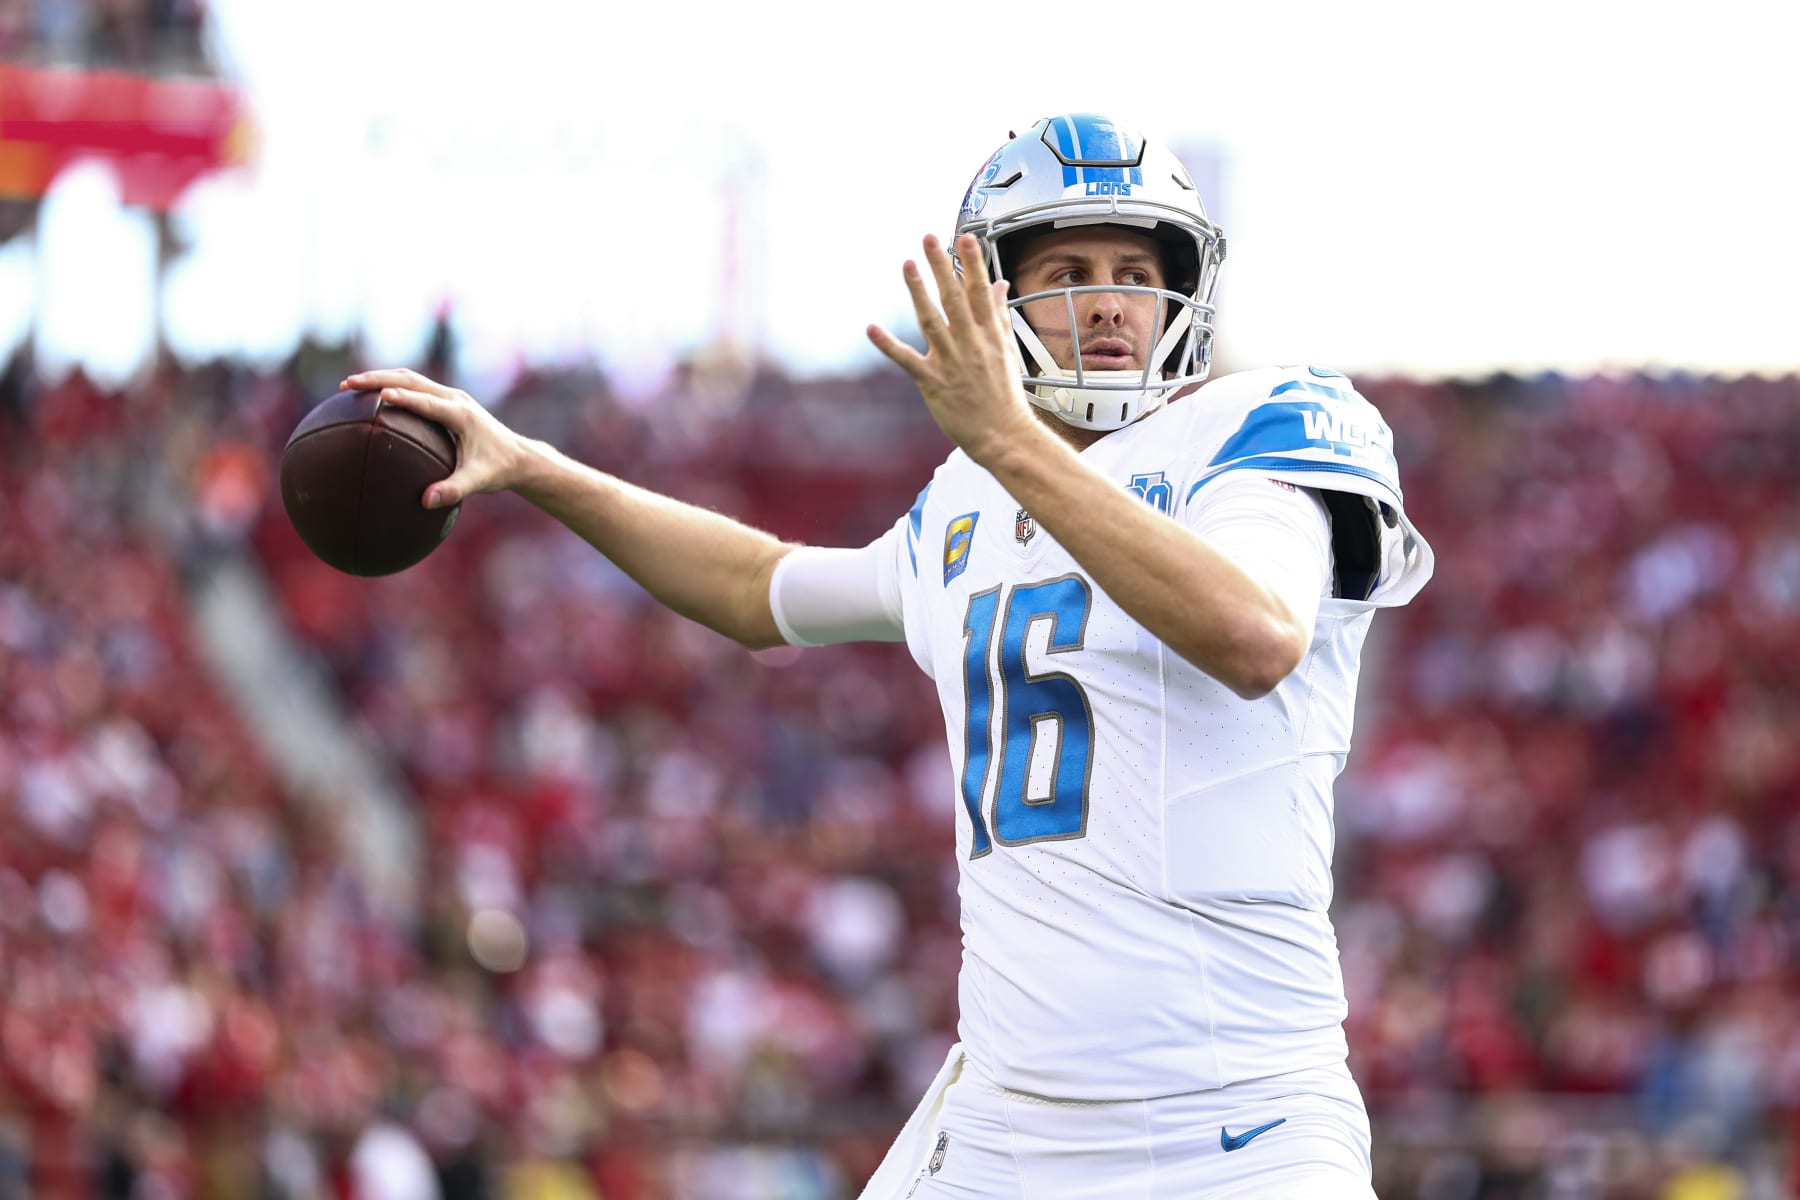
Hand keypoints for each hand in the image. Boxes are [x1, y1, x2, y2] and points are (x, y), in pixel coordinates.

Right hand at [340, 368, 525, 509]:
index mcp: (461, 415)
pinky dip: (391, 387)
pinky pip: (415, 387)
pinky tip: (370, 398)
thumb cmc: (497, 470)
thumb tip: (426, 501)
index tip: (380, 395)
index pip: (427, 402)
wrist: (518, 457)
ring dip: (380, 378)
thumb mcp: (478, 483)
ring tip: (349, 386)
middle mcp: (455, 399)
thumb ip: (453, 491)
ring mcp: (451, 397)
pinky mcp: (447, 401)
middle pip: (411, 380)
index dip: (404, 398)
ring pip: (410, 379)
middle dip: (378, 379)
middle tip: (347, 385)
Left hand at [868, 233, 1041, 466]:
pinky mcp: (934, 383)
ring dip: (918, 293)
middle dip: (943, 267)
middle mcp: (971, 345)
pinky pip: (908, 361)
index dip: (973, 263)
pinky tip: (872, 328)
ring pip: (932, 322)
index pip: (980, 292)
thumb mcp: (1007, 350)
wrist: (1004, 435)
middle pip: (955, 299)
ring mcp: (952, 363)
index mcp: (989, 335)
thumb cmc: (1005, 395)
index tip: (965, 237)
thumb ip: (999, 315)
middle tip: (930, 239)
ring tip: (907, 265)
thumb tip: (1000, 285)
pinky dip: (889, 345)